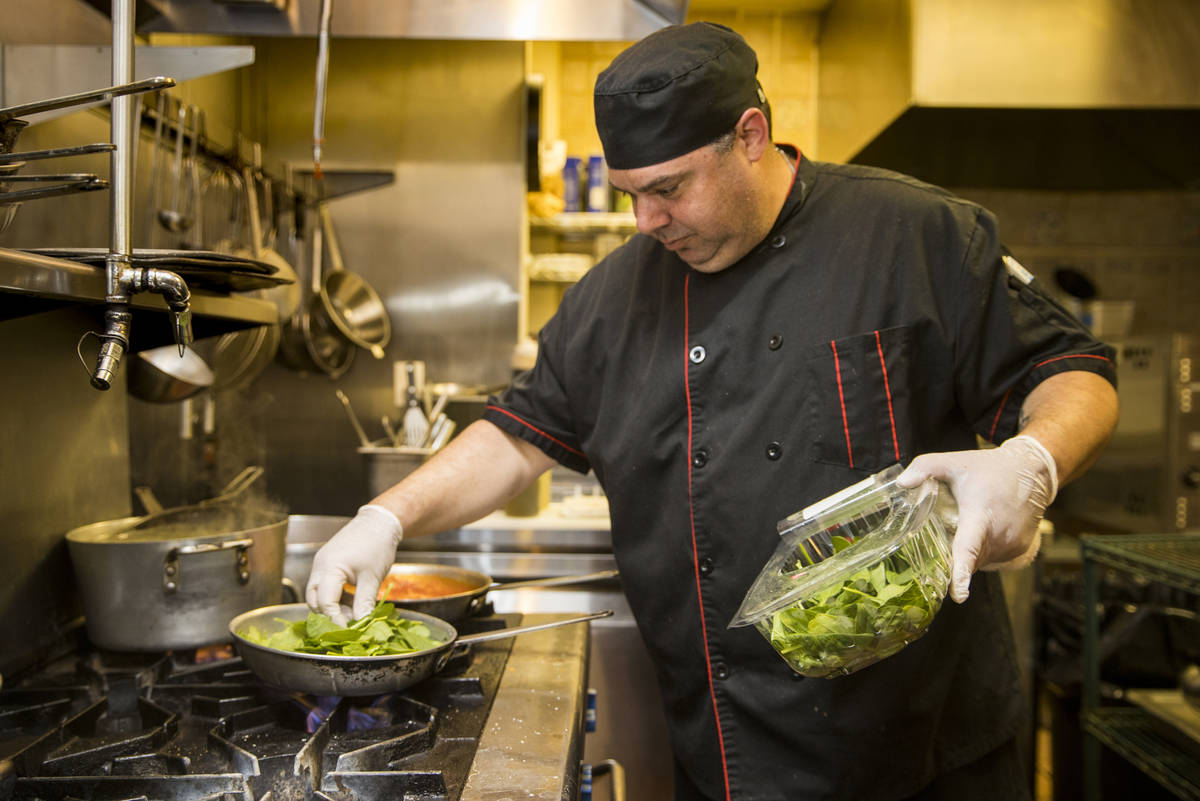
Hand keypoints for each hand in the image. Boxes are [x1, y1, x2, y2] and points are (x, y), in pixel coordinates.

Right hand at [305, 504, 402, 623]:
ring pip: (317, 594)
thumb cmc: (377, 546)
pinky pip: (324, 586)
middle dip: (328, 614)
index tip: (348, 630)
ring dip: (332, 606)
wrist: (379, 522)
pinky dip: (335, 597)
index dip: (335, 619)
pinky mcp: (328, 563)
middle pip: (314, 600)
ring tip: (353, 612)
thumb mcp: (372, 578)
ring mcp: (322, 564)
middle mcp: (320, 566)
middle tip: (348, 623)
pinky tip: (351, 602)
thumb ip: (364, 603)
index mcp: (329, 568)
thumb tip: (361, 624)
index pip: (325, 602)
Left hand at [896, 435, 1057, 602]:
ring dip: (968, 553)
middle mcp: (999, 535)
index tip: (958, 595)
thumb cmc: (990, 468)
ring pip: (979, 562)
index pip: (969, 549)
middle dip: (952, 557)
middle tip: (947, 531)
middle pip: (967, 560)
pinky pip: (992, 559)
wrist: (1032, 471)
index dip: (961, 573)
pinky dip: (982, 551)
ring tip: (969, 523)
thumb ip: (924, 468)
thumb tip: (902, 483)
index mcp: (980, 516)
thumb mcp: (953, 462)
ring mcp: (1012, 545)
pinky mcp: (1019, 550)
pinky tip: (981, 530)